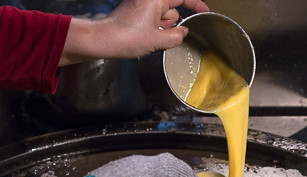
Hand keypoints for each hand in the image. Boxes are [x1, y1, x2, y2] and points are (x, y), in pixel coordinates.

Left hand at [60, 0, 210, 65]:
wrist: (101, 40)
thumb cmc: (124, 37)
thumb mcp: (156, 40)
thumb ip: (176, 36)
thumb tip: (183, 32)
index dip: (196, 5)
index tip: (205, 12)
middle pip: (172, 10)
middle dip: (171, 25)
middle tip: (159, 37)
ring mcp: (141, 5)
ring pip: (162, 18)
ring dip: (161, 29)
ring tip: (148, 39)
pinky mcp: (135, 12)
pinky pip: (152, 20)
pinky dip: (152, 30)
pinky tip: (143, 39)